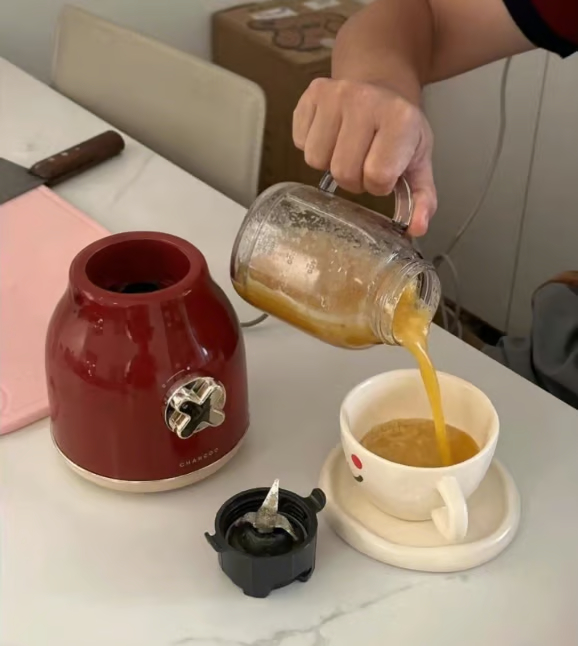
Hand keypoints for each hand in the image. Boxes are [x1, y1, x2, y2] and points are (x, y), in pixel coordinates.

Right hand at [293, 78, 435, 236]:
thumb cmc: (398, 129)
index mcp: (400, 119)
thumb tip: (417, 228)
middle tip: (363, 163)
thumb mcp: (418, 162)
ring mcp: (336, 94)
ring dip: (330, 164)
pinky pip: (300, 141)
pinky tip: (331, 135)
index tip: (385, 172)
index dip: (378, 184)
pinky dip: (312, 146)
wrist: (381, 85)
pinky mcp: (312, 93)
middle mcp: (366, 100)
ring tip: (346, 150)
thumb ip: (422, 198)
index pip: (377, 176)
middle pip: (342, 171)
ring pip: (316, 159)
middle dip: (353, 178)